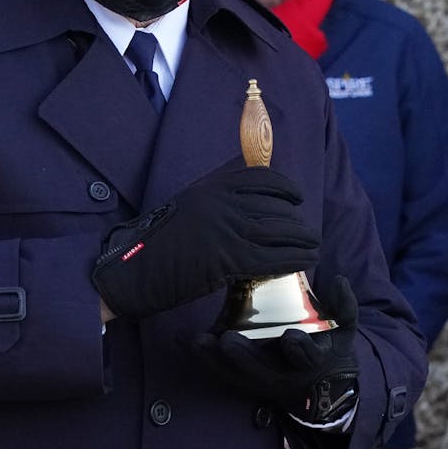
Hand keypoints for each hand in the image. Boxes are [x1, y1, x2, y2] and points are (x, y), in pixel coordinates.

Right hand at [92, 167, 319, 318]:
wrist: (134, 270)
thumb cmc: (159, 243)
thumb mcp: (189, 205)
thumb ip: (218, 199)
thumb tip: (250, 202)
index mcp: (213, 186)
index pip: (263, 178)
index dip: (287, 188)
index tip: (297, 198)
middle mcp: (223, 202)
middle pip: (276, 206)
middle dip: (297, 221)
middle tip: (306, 233)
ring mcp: (227, 229)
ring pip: (280, 230)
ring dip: (303, 239)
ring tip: (313, 247)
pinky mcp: (228, 258)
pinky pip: (273, 256)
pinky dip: (294, 258)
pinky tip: (304, 262)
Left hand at [193, 275, 359, 425]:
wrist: (318, 383)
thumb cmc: (327, 345)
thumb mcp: (344, 328)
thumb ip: (345, 305)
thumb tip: (339, 280)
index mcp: (310, 361)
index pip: (306, 358)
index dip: (300, 349)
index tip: (291, 336)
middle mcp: (284, 375)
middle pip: (263, 371)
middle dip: (246, 357)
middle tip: (229, 340)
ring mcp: (261, 380)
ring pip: (238, 375)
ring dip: (217, 360)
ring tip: (200, 341)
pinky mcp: (243, 380)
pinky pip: (223, 374)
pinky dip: (208, 361)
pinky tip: (192, 343)